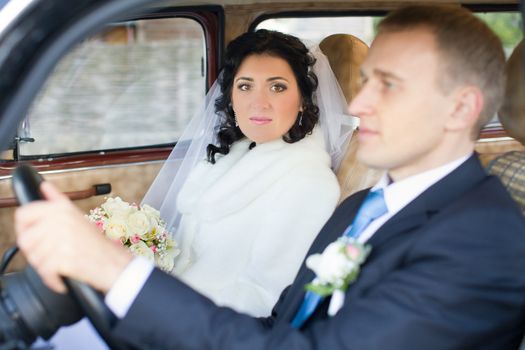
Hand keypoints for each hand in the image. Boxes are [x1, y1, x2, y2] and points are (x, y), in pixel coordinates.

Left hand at [15, 181, 132, 293]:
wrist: (114, 263)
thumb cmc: (98, 244)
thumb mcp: (77, 216)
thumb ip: (57, 200)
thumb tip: (45, 186)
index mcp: (60, 209)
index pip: (23, 214)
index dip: (23, 228)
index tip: (30, 235)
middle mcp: (59, 221)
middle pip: (25, 239)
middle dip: (34, 252)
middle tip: (49, 256)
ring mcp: (60, 239)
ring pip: (33, 257)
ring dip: (43, 267)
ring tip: (59, 265)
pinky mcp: (62, 258)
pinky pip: (44, 271)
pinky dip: (51, 279)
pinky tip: (60, 277)